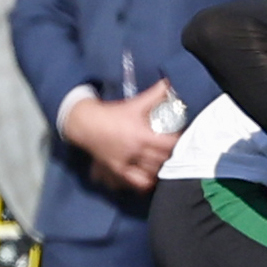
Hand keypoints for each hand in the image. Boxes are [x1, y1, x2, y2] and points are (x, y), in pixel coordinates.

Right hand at [61, 81, 179, 192]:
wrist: (86, 124)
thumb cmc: (112, 114)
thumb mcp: (134, 104)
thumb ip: (154, 95)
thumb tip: (168, 83)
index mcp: (141, 134)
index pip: (169, 144)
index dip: (178, 142)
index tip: (180, 139)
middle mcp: (135, 151)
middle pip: (163, 159)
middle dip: (172, 155)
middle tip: (175, 151)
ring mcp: (126, 163)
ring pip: (152, 172)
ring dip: (161, 168)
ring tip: (165, 162)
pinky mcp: (118, 171)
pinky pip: (136, 183)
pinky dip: (147, 183)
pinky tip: (152, 179)